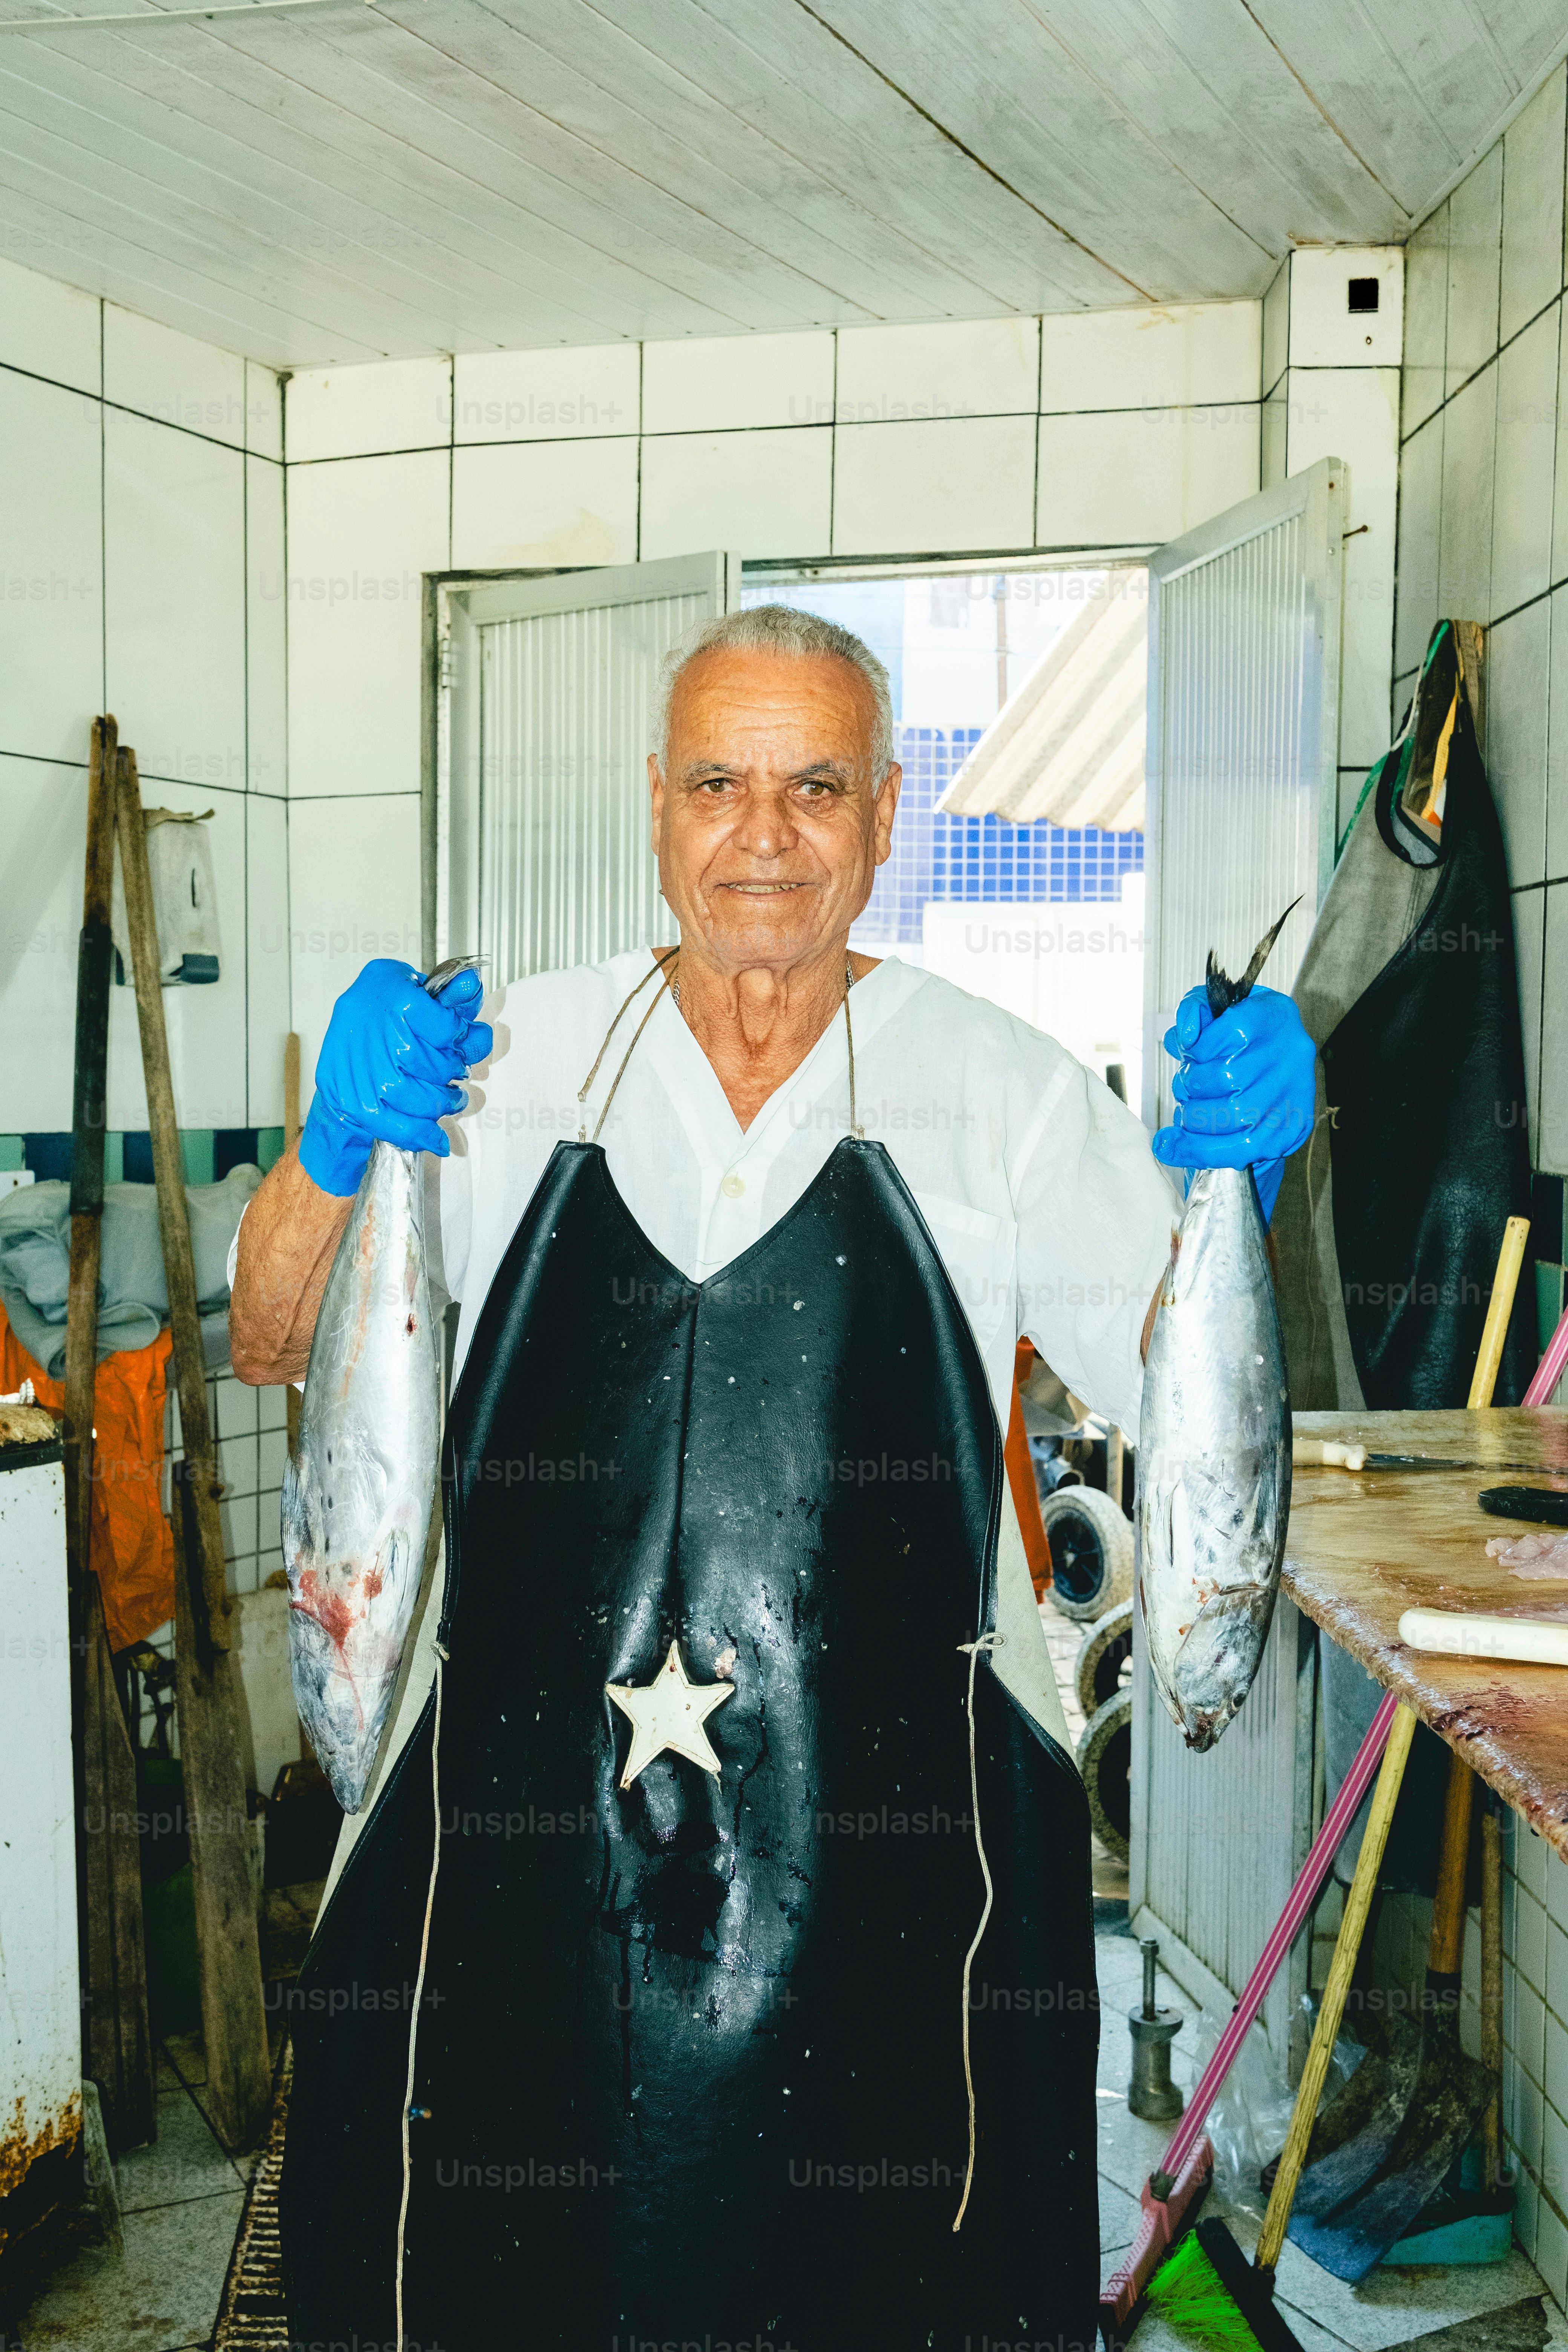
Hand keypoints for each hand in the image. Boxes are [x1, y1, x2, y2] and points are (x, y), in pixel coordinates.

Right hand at [298, 961, 492, 1197]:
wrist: (340, 1034)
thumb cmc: (379, 1005)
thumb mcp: (411, 983)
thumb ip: (448, 993)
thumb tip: (472, 985)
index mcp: (394, 998)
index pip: (448, 1028)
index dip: (462, 1037)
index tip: (463, 1039)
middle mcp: (378, 1035)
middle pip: (438, 1066)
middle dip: (455, 1072)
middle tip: (458, 1072)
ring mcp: (365, 1073)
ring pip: (425, 1100)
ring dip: (445, 1102)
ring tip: (452, 1098)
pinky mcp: (356, 1102)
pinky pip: (400, 1127)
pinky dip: (424, 1136)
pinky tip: (438, 1138)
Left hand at [1151, 983, 1314, 1222]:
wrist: (1289, 1053)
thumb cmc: (1249, 1031)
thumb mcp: (1221, 1006)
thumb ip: (1194, 1011)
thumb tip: (1181, 1038)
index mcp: (1267, 1019)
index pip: (1218, 1038)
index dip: (1195, 1050)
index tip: (1190, 1054)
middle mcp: (1284, 1057)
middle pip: (1220, 1080)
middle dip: (1189, 1088)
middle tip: (1186, 1088)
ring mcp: (1289, 1097)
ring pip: (1226, 1118)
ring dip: (1193, 1119)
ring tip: (1189, 1112)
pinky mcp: (1289, 1130)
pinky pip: (1240, 1151)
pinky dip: (1202, 1152)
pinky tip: (1176, 1148)